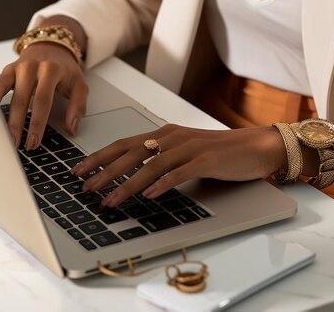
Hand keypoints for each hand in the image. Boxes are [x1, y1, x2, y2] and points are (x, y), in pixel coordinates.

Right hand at [0, 43, 87, 149]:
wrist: (52, 47)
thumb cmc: (65, 69)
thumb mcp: (79, 84)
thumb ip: (78, 106)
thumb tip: (72, 128)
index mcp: (51, 70)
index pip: (43, 100)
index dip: (38, 123)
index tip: (34, 141)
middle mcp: (32, 67)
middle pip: (21, 100)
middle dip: (18, 125)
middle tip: (16, 145)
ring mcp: (17, 68)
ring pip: (6, 95)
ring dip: (2, 117)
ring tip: (2, 136)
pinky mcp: (7, 71)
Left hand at [72, 124, 286, 207]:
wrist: (253, 147)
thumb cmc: (218, 152)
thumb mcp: (184, 152)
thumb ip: (160, 159)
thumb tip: (132, 177)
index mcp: (165, 134)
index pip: (125, 143)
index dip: (100, 156)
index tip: (79, 170)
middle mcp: (173, 137)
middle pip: (132, 153)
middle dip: (105, 171)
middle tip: (86, 187)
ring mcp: (189, 147)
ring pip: (151, 165)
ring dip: (127, 184)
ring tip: (110, 200)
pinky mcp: (206, 160)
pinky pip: (180, 172)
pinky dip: (163, 184)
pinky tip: (150, 196)